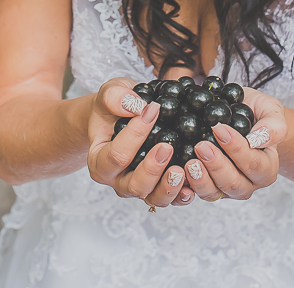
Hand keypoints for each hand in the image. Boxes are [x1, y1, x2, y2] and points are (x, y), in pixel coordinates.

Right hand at [85, 78, 190, 208]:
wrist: (121, 116)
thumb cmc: (114, 106)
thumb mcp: (110, 93)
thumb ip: (115, 97)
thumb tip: (134, 104)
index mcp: (99, 161)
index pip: (116, 155)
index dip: (135, 135)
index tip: (153, 109)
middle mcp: (117, 180)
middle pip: (134, 186)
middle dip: (152, 169)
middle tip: (167, 147)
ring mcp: (140, 187)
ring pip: (153, 198)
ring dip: (169, 186)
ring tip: (182, 169)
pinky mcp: (159, 189)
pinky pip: (172, 199)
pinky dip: (184, 193)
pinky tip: (194, 181)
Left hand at [183, 85, 287, 201]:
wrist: (240, 118)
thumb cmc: (256, 113)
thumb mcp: (270, 111)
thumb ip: (273, 125)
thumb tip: (260, 138)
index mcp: (266, 168)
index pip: (253, 164)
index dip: (236, 148)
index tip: (219, 129)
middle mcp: (248, 183)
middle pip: (233, 183)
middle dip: (216, 165)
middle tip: (201, 146)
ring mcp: (226, 188)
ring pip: (214, 192)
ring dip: (201, 179)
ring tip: (190, 161)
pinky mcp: (208, 187)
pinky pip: (197, 192)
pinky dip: (187, 185)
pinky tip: (178, 173)